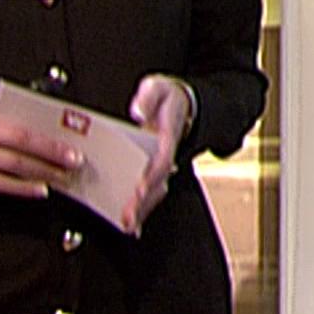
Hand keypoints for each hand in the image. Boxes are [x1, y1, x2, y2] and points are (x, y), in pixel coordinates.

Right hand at [0, 93, 81, 198]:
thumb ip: (2, 110)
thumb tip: (37, 120)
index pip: (18, 118)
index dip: (44, 129)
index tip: (66, 135)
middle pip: (19, 141)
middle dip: (50, 152)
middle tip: (73, 158)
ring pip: (11, 165)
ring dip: (41, 172)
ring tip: (62, 176)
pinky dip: (22, 188)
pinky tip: (39, 189)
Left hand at [122, 74, 191, 234]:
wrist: (185, 105)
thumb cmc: (168, 98)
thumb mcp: (158, 87)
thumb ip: (148, 97)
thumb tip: (137, 111)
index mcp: (167, 137)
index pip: (161, 159)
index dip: (151, 175)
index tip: (139, 188)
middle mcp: (166, 155)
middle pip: (157, 183)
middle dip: (143, 202)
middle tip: (127, 218)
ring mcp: (162, 166)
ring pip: (155, 192)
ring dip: (142, 210)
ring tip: (127, 225)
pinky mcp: (155, 171)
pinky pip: (150, 193)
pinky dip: (142, 210)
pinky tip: (131, 225)